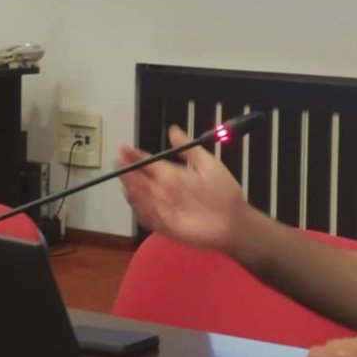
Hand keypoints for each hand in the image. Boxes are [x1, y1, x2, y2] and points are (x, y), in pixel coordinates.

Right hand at [118, 126, 250, 251]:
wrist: (235, 220)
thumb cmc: (224, 193)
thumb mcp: (208, 164)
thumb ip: (189, 149)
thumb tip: (173, 130)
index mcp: (173, 176)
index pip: (149, 165)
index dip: (136, 157)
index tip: (124, 148)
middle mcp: (165, 192)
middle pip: (140, 181)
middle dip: (129, 172)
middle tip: (120, 162)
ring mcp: (164, 209)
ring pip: (141, 199)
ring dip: (133, 189)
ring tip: (127, 178)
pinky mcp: (166, 227)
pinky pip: (149, 218)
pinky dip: (142, 209)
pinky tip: (137, 199)